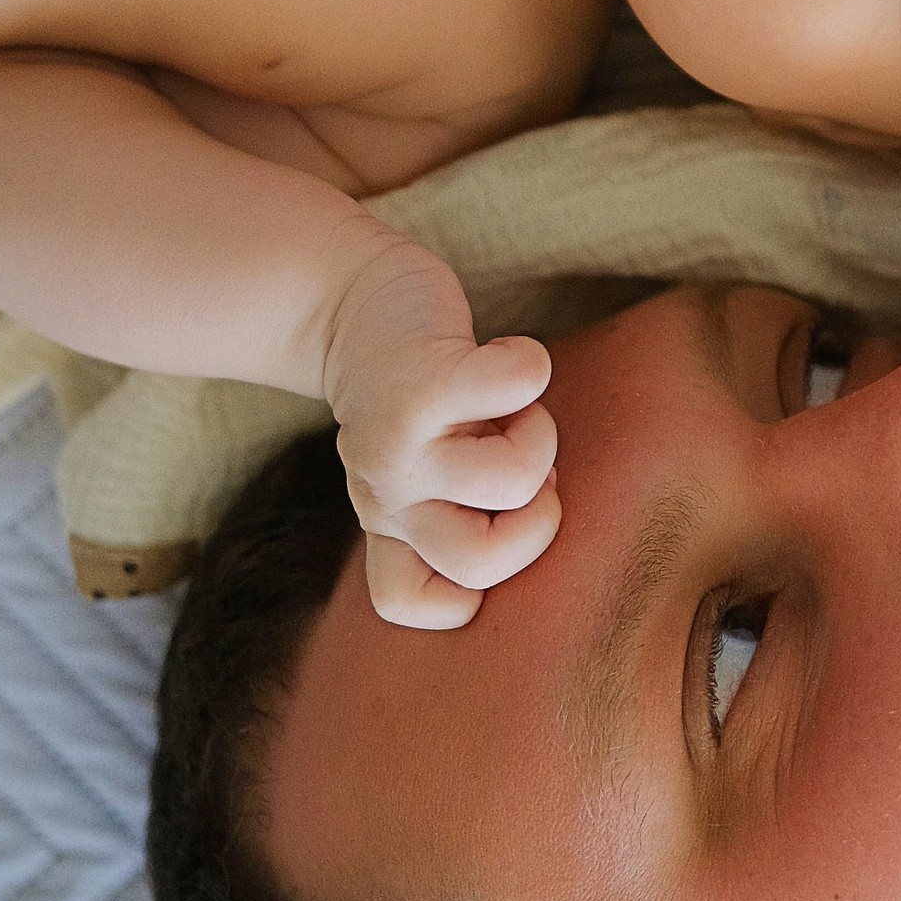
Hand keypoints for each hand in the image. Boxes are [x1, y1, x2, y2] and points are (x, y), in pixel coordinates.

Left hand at [318, 237, 559, 628]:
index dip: (479, 578)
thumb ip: (460, 510)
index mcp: (390, 527)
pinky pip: (518, 384)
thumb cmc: (413, 388)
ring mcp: (400, 444)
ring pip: (513, 480)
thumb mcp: (420, 468)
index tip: (492, 516)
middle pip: (479, 563)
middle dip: (536, 519)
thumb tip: (551, 521)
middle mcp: (386, 498)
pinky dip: (531, 364)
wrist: (350, 297)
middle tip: (524, 464)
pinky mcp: (425, 380)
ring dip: (541, 436)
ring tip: (515, 407)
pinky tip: (506, 355)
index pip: (413, 603)